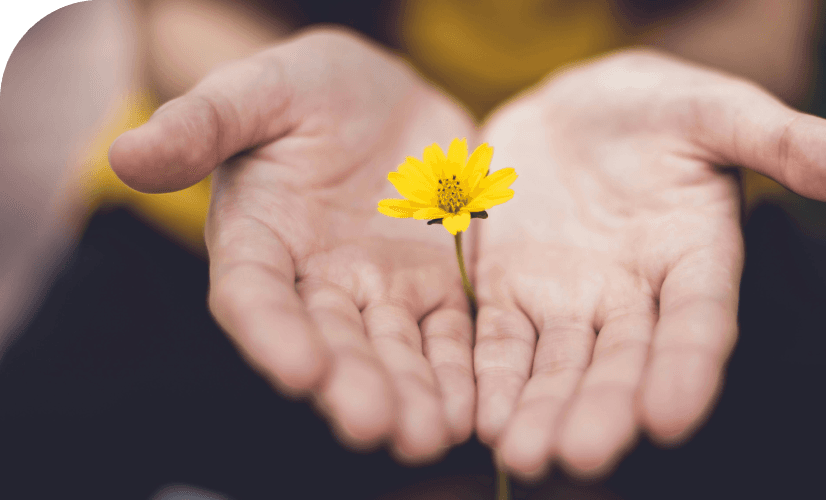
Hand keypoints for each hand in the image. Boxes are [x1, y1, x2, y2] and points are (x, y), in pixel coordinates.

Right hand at [110, 28, 477, 462]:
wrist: (382, 95)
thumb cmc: (306, 89)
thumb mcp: (258, 90)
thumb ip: (203, 123)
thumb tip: (126, 153)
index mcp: (259, 239)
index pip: (255, 295)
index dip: (273, 334)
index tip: (300, 370)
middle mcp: (315, 281)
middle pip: (331, 341)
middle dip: (352, 385)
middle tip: (376, 426)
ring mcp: (379, 289)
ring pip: (394, 350)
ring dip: (411, 394)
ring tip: (429, 435)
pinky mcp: (435, 286)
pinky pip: (449, 334)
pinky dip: (460, 371)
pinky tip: (473, 408)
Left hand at [473, 49, 825, 478]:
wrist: (575, 109)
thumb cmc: (658, 108)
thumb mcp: (718, 111)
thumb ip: (787, 142)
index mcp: (695, 258)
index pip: (699, 321)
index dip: (688, 367)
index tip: (671, 416)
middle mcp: (635, 296)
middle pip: (622, 361)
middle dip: (603, 408)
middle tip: (582, 456)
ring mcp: (570, 300)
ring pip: (558, 365)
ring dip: (541, 410)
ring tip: (524, 454)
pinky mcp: (512, 292)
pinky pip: (500, 342)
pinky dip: (492, 378)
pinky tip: (481, 417)